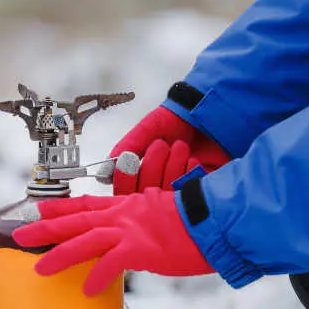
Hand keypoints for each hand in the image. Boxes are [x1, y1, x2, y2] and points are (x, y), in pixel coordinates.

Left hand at [12, 189, 213, 295]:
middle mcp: (124, 215)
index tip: (39, 211)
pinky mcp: (141, 248)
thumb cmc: (197, 221)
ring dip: (60, 254)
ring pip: (85, 240)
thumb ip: (144, 225)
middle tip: (20, 233)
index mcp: (128, 206)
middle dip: (46, 228)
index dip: (61, 208)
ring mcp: (131, 230)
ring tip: (40, 268)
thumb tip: (137, 243)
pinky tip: (86, 289)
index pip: (87, 204)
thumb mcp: (164, 215)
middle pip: (77, 219)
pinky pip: (112, 264)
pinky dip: (98, 276)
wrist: (216, 220)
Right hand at [110, 107, 230, 194]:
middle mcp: (156, 187)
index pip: (123, 191)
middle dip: (153, 165)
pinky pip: (188, 192)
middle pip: (145, 194)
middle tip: (162, 144)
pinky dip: (189, 172)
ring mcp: (176, 192)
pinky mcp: (198, 191)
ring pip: (167, 194)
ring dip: (172, 165)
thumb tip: (103, 175)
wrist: (206, 114)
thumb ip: (126, 150)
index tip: (130, 160)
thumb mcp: (147, 130)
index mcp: (139, 174)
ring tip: (180, 146)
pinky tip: (192, 158)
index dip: (126, 177)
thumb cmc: (174, 121)